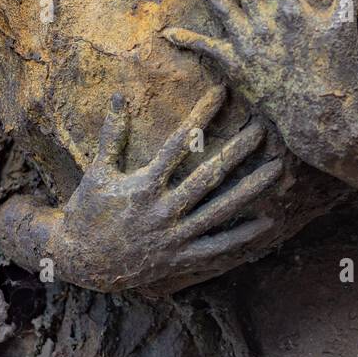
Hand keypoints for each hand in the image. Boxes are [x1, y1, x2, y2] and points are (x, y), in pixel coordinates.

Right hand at [57, 84, 280, 292]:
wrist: (81, 263)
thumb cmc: (87, 213)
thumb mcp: (97, 172)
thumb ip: (112, 135)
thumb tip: (119, 95)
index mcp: (144, 186)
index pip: (179, 143)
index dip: (201, 116)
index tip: (222, 93)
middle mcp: (163, 211)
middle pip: (209, 176)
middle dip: (238, 150)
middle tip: (263, 130)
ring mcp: (174, 237)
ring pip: (220, 210)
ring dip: (250, 189)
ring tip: (276, 169)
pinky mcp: (180, 258)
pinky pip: (217, 248)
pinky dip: (242, 236)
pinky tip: (267, 222)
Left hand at [163, 0, 357, 170]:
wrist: (323, 120)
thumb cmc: (340, 73)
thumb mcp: (349, 25)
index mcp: (291, 6)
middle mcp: (263, 20)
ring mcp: (247, 43)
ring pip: (219, 2)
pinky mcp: (236, 67)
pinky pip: (208, 50)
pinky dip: (188, 40)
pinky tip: (168, 32)